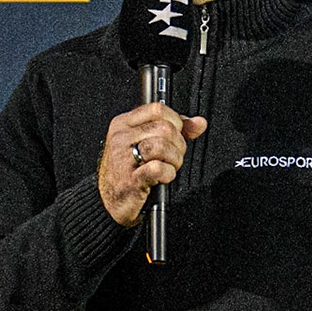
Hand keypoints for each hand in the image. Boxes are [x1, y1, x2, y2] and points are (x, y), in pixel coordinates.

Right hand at [98, 103, 206, 225]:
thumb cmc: (129, 170)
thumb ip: (174, 130)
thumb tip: (199, 123)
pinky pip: (158, 168)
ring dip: (174, 159)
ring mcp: (122, 158)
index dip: (175, 122)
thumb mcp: (146, 142)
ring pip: (162, 145)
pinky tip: (163, 177)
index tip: (176, 135)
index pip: (157, 109)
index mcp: (123, 124)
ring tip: (169, 166)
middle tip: (173, 156)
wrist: (111, 201)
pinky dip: (168, 173)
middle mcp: (121, 138)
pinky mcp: (129, 180)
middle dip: (178, 144)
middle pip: (164, 128)